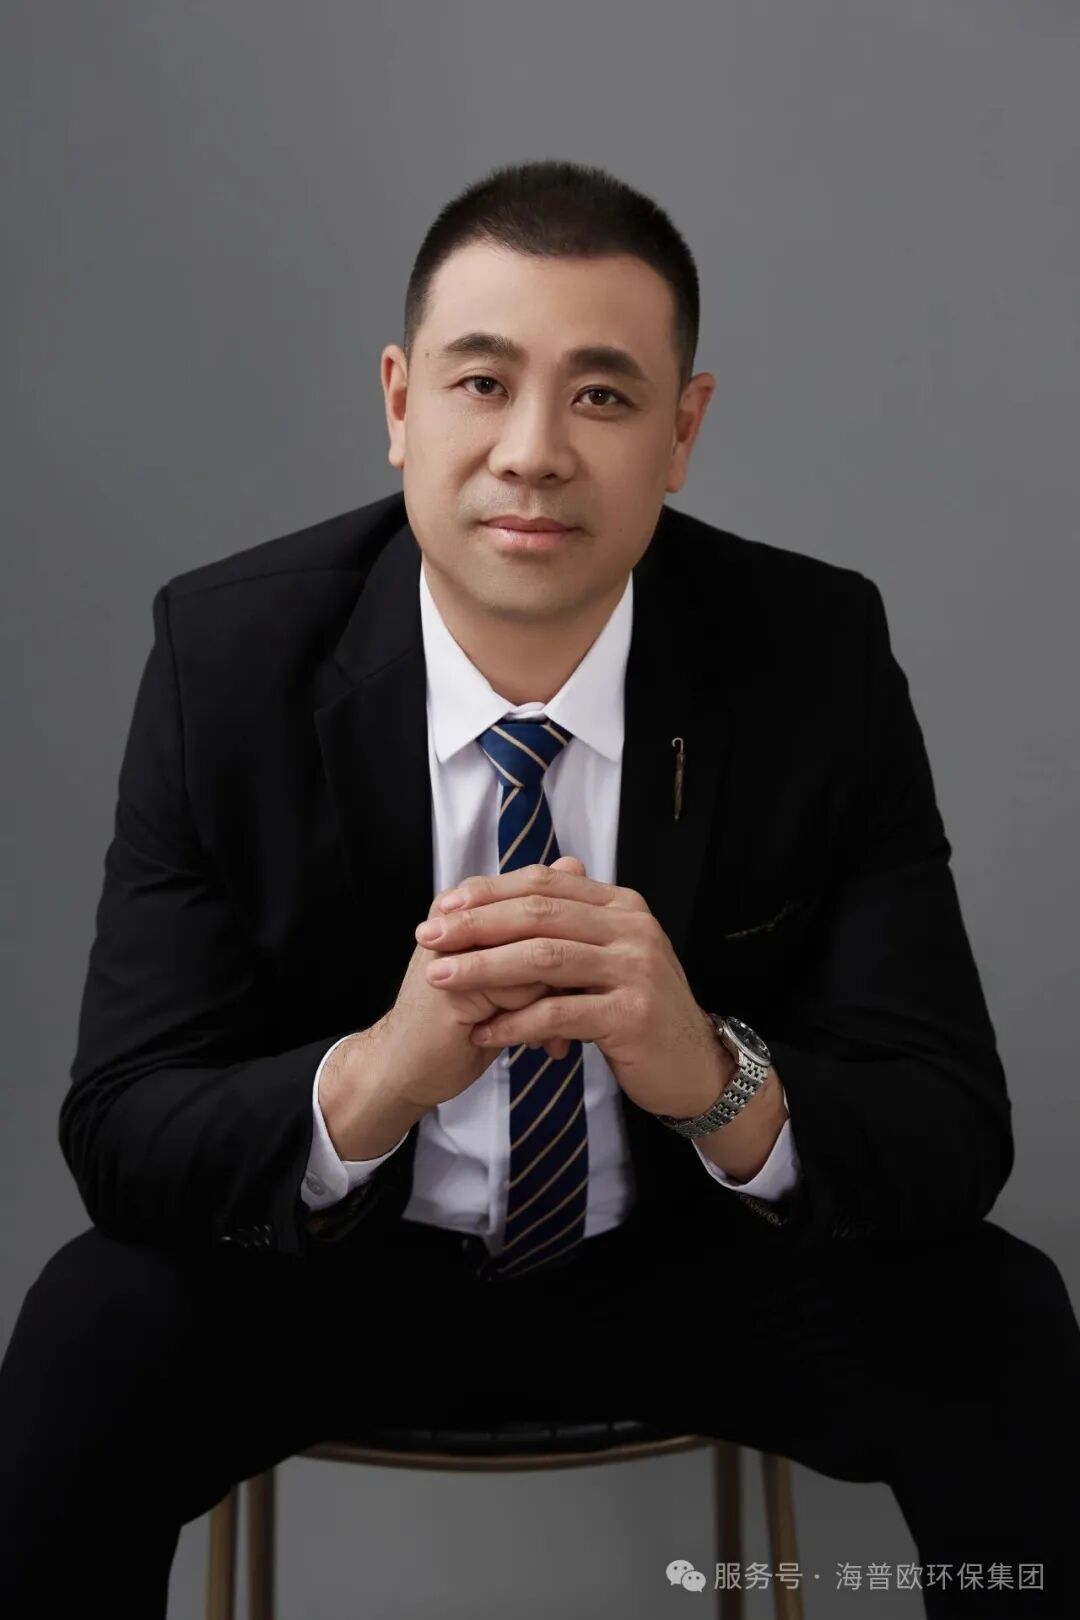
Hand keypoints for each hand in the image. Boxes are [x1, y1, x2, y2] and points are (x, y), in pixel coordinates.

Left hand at [415, 861, 731, 1117]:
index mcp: (622, 906)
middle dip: (476, 925)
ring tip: (440, 978)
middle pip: (539, 915)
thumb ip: (567, 925)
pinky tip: (482, 1034)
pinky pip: (558, 1013)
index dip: (491, 891)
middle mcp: (633, 928)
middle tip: (429, 937)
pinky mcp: (631, 1015)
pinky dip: (514, 1024)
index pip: (546, 883)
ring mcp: (636, 970)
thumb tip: (508, 891)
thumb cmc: (637, 1011)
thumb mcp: (607, 957)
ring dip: (484, 968)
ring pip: (543, 959)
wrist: (694, 1067)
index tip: (443, 906)